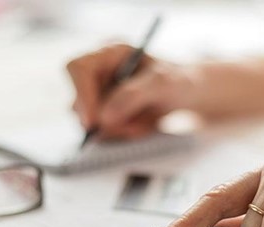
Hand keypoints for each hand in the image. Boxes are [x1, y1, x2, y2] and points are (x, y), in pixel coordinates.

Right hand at [66, 44, 195, 138]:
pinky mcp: (102, 116)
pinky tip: (141, 127)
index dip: (82, 95)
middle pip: (79, 103)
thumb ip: (134, 95)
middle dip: (105, 122)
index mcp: (109, 52)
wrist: (186, 95)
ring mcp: (97, 96)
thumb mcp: (164, 83)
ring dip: (118, 131)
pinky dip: (122, 137)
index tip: (94, 122)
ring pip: (90, 124)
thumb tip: (104, 118)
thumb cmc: (176, 80)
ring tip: (146, 123)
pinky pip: (102, 135)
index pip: (78, 68)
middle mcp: (97, 73)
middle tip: (133, 128)